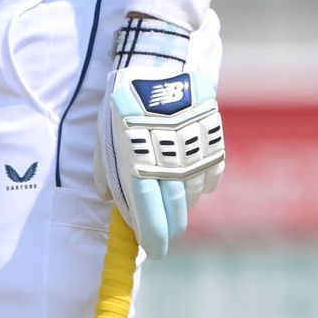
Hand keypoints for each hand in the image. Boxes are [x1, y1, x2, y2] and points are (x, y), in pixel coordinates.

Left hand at [94, 13, 225, 258]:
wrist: (161, 66)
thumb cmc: (125, 101)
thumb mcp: (105, 134)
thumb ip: (105, 170)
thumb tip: (108, 197)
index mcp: (140, 168)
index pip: (150, 218)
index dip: (154, 239)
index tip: (155, 250)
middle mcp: (171, 169)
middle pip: (175, 213)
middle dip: (169, 227)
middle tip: (163, 232)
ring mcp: (195, 159)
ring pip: (193, 197)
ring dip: (182, 202)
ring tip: (171, 195)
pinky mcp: (213, 146)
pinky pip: (210, 177)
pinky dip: (199, 183)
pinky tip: (188, 174)